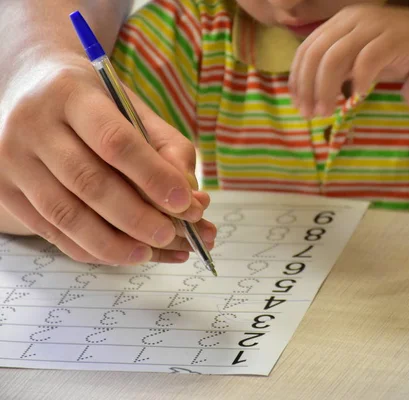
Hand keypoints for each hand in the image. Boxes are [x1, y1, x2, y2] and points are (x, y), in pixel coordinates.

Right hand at [0, 52, 215, 264]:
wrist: (28, 90)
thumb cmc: (96, 104)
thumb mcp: (135, 111)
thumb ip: (169, 151)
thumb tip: (193, 202)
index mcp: (71, 94)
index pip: (114, 141)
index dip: (152, 176)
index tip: (186, 203)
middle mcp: (33, 124)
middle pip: (89, 182)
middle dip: (136, 217)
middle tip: (171, 235)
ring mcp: (12, 159)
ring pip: (66, 214)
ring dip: (114, 243)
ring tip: (151, 253)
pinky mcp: (4, 189)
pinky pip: (51, 231)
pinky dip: (92, 250)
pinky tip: (125, 254)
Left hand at [289, 4, 408, 118]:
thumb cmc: (396, 54)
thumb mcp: (358, 61)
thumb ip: (335, 71)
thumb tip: (309, 96)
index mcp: (340, 21)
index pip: (306, 49)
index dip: (297, 79)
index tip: (298, 105)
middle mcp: (353, 18)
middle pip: (316, 54)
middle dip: (308, 88)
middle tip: (310, 114)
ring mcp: (374, 25)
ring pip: (335, 58)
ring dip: (326, 89)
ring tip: (327, 111)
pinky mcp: (395, 37)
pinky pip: (367, 59)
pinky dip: (358, 81)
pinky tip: (357, 97)